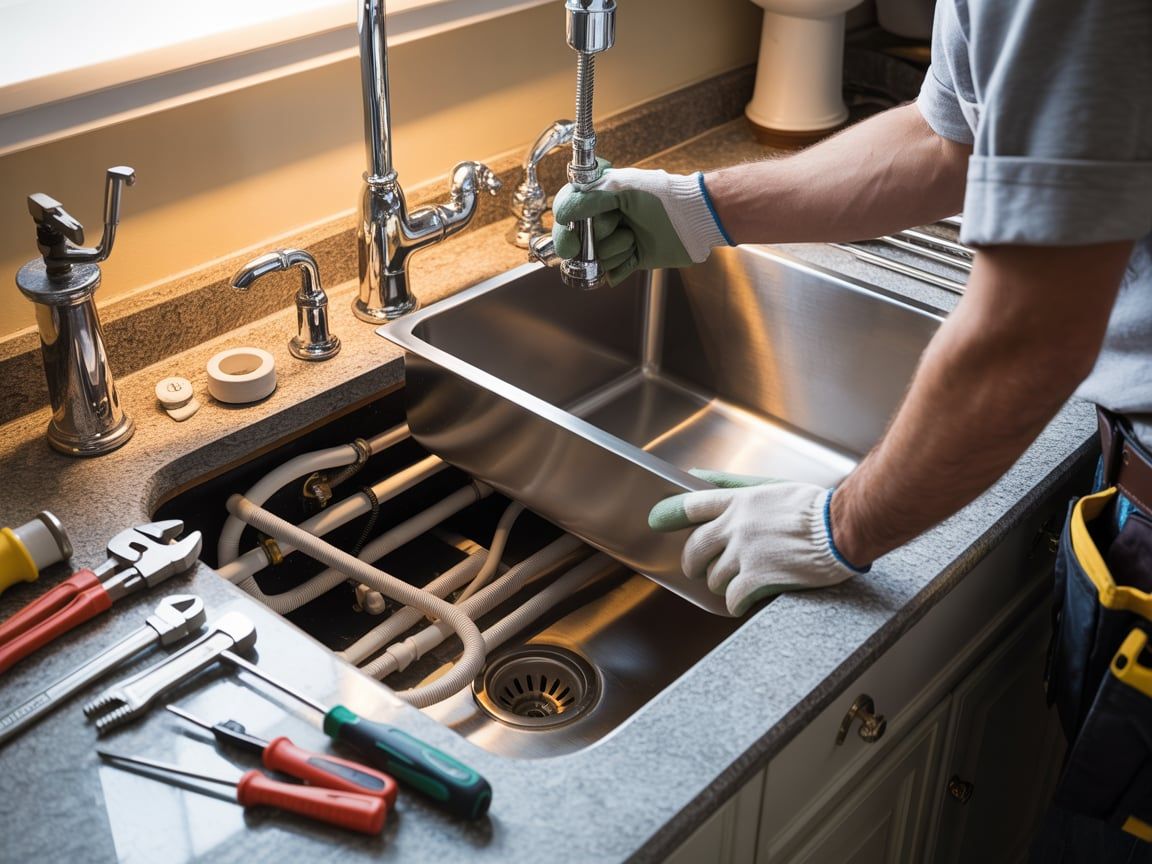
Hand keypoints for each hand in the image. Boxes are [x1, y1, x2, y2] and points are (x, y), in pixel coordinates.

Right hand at [551, 165, 731, 285]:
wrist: (691, 219)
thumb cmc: (660, 197)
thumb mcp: (621, 189)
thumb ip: (588, 199)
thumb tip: (560, 213)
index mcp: (598, 199)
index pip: (567, 215)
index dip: (566, 230)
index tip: (572, 238)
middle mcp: (604, 221)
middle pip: (580, 242)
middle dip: (601, 236)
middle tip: (620, 225)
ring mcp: (616, 241)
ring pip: (597, 259)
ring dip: (618, 248)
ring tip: (636, 236)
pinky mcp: (629, 260)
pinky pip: (612, 272)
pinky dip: (624, 264)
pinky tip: (638, 251)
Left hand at [649, 471, 868, 615]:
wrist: (841, 528)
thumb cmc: (813, 507)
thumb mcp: (768, 485)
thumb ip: (732, 483)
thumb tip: (696, 475)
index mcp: (738, 502)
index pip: (691, 505)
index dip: (670, 514)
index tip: (657, 521)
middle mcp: (736, 526)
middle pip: (695, 547)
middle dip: (692, 561)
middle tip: (697, 569)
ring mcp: (745, 553)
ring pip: (713, 576)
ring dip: (720, 583)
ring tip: (735, 584)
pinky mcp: (758, 578)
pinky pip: (732, 598)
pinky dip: (735, 603)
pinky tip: (744, 602)